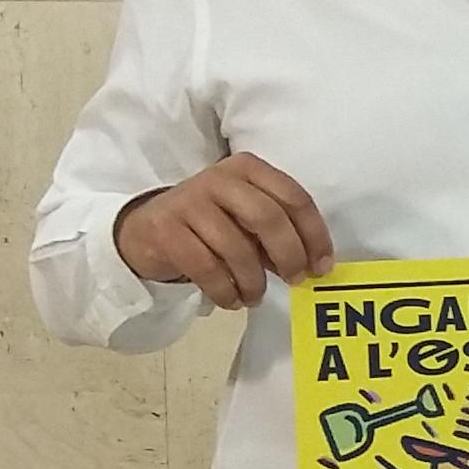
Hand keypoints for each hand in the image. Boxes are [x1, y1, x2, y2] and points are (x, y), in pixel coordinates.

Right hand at [113, 153, 331, 307]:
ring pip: (236, 247)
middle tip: (295, 280)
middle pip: (268, 218)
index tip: (322, 266)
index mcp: (248, 169)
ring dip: (253, 281)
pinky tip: (231, 300)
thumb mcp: (247, 220)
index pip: (294, 198)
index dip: (314, 235)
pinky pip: (206, 267)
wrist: (146, 228)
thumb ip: (278, 235)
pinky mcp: (166, 229)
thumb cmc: (210, 225)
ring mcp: (189, 201)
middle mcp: (219, 178)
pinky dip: (225, 290)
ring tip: (255, 296)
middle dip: (289, 255)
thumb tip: (313, 265)